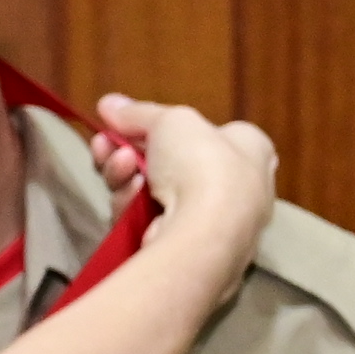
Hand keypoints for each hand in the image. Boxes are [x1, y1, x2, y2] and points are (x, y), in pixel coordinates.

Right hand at [94, 94, 275, 296]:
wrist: (204, 232)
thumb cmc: (204, 164)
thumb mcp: (171, 119)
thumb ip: (139, 112)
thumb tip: (108, 104)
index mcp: (249, 152)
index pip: (204, 133)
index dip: (165, 127)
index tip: (126, 123)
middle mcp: (233, 189)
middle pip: (166, 163)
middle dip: (129, 150)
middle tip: (105, 143)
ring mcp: (206, 224)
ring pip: (149, 192)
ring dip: (125, 173)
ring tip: (119, 164)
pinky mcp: (179, 250)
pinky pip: (145, 219)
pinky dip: (132, 204)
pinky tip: (130, 195)